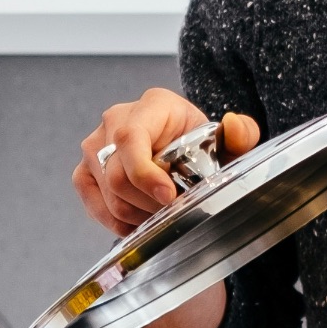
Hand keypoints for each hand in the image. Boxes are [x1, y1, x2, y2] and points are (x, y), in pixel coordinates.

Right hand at [73, 87, 260, 236]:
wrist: (182, 148)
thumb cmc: (202, 144)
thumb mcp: (227, 141)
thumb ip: (241, 134)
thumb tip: (234, 125)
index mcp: (152, 105)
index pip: (130, 138)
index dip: (145, 173)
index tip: (168, 197)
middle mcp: (115, 120)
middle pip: (117, 175)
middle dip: (148, 203)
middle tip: (174, 211)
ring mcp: (95, 146)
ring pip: (108, 195)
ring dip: (137, 214)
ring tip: (163, 215)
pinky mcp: (85, 172)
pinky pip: (95, 204)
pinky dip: (119, 222)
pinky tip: (142, 221)